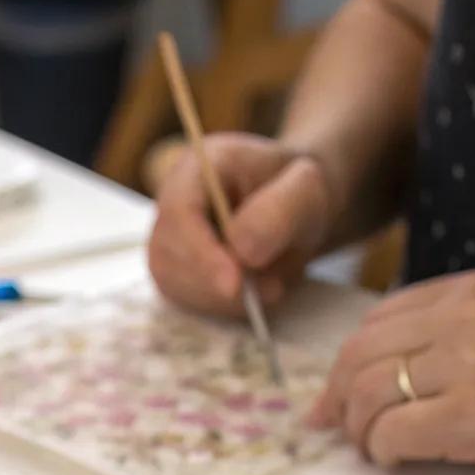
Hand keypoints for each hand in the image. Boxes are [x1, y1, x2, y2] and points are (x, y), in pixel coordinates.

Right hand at [147, 134, 332, 316]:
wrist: (296, 207)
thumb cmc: (299, 192)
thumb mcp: (307, 191)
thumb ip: (279, 212)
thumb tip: (243, 251)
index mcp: (198, 167)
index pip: (178, 211)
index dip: (201, 252)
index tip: (235, 284)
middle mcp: (171, 201)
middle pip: (167, 253)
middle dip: (215, 282)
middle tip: (272, 289)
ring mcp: (169, 239)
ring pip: (173, 283)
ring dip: (223, 299)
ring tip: (272, 286)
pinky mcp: (176, 271)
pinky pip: (186, 300)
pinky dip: (223, 307)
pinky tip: (255, 293)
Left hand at [310, 271, 474, 474]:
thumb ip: (438, 342)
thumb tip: (354, 382)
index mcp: (468, 292)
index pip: (374, 322)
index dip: (344, 367)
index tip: (334, 402)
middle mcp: (465, 318)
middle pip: (359, 356)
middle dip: (339, 402)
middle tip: (344, 434)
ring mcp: (469, 364)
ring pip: (367, 394)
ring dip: (360, 432)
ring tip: (378, 451)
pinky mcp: (473, 414)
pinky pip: (392, 432)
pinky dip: (383, 452)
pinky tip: (399, 461)